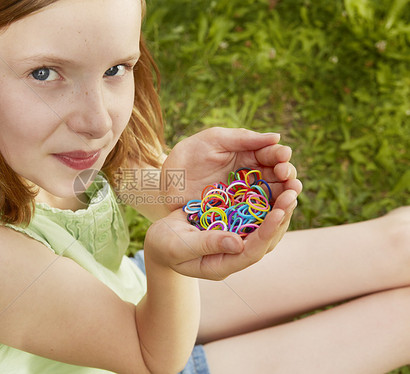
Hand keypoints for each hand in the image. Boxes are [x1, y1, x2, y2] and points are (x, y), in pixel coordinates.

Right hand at [144, 188, 297, 279]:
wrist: (158, 241)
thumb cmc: (163, 245)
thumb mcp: (178, 245)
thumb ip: (206, 244)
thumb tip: (237, 242)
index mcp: (222, 265)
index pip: (252, 252)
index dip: (267, 232)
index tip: (278, 211)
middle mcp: (234, 255)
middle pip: (266, 240)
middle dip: (281, 216)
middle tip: (293, 192)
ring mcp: (236, 241)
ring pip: (265, 228)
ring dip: (279, 208)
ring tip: (291, 186)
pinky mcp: (233, 226)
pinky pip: (255, 216)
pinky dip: (266, 201)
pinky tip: (274, 184)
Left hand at [162, 127, 301, 210]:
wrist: (164, 186)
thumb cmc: (186, 158)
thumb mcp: (212, 140)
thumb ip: (242, 137)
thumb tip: (277, 137)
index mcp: (246, 155)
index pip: (270, 154)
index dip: (280, 155)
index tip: (283, 157)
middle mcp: (250, 177)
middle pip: (277, 176)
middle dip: (287, 176)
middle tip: (288, 177)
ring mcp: (245, 197)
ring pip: (272, 197)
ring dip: (284, 196)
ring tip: (291, 195)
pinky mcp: (238, 215)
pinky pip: (258, 216)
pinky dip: (269, 215)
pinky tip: (277, 214)